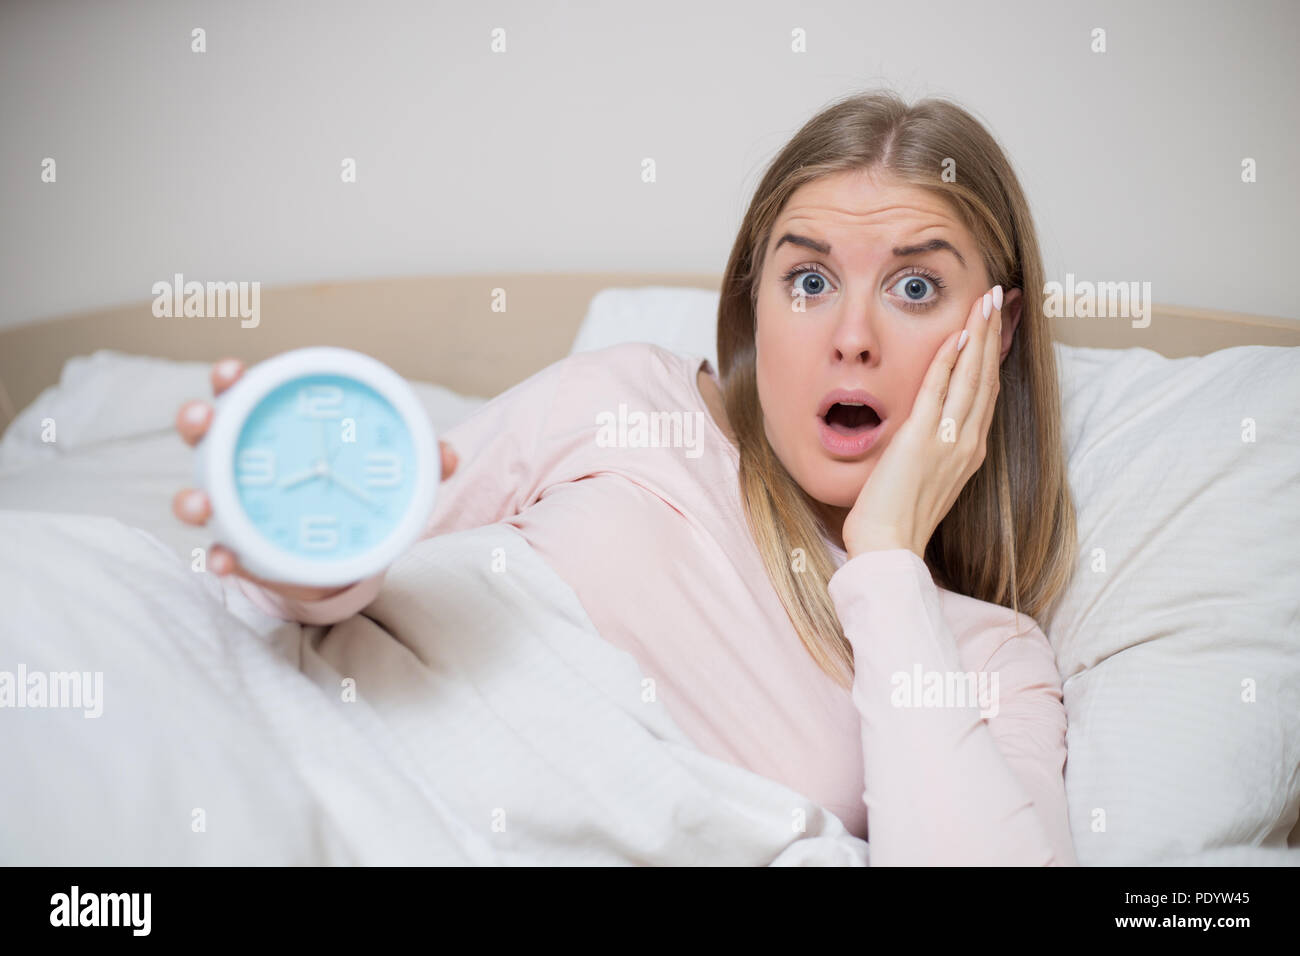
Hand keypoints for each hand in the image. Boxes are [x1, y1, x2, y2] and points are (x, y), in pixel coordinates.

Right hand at [171, 357, 459, 600]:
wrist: (342, 550)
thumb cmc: (352, 490)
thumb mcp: (385, 471)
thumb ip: (418, 459)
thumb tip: (449, 456)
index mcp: (272, 428)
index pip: (244, 393)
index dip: (230, 378)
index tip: (232, 369)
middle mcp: (240, 462)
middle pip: (205, 433)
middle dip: (196, 420)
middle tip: (202, 415)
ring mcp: (233, 506)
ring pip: (197, 492)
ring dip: (190, 495)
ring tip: (200, 501)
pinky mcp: (240, 549)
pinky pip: (220, 551)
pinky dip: (218, 557)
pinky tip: (222, 560)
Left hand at [841, 286, 1003, 560]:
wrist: (890, 547)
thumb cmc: (898, 519)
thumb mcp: (925, 478)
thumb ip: (932, 450)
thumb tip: (927, 430)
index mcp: (970, 452)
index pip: (987, 393)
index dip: (993, 356)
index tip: (995, 326)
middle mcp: (968, 443)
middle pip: (987, 377)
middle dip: (993, 333)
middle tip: (998, 297)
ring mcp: (949, 440)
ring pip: (971, 377)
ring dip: (979, 334)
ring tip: (987, 302)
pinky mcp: (922, 438)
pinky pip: (939, 390)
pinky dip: (950, 360)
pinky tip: (957, 335)